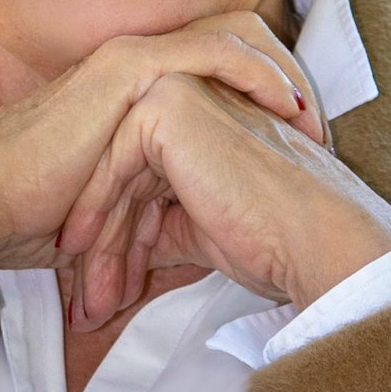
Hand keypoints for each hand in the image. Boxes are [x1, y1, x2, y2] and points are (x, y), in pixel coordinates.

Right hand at [0, 13, 328, 273]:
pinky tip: (286, 103)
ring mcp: (134, 61)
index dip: (269, 105)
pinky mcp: (129, 67)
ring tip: (313, 120)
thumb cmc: (32, 217)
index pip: (221, 76)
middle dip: (287, 84)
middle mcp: (139, 68)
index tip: (306, 151)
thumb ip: (156, 219)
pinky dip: (256, 73)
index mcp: (136, 97)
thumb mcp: (118, 218)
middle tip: (320, 133)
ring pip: (235, 40)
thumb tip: (187, 253)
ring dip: (282, 76)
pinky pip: (213, 52)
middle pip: (239, 47)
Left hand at [55, 71, 390, 328]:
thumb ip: (161, 225)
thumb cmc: (271, 238)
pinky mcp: (168, 104)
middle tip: (86, 303)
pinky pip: (114, 162)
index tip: (100, 287)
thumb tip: (125, 252)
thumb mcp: (200, 229)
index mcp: (203, 119)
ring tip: (84, 297)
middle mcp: (191, 92)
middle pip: (125, 177)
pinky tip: (78, 249)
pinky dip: (93, 210)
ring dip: (96, 240)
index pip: (143, 179)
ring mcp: (179, 88)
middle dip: (104, 246)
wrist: (312, 237)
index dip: (119, 238)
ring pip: (114, 171)